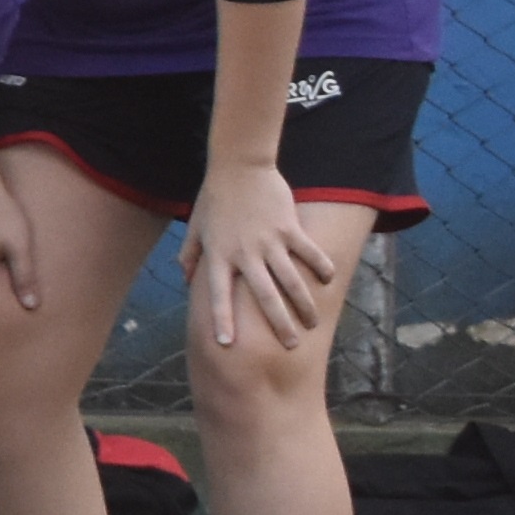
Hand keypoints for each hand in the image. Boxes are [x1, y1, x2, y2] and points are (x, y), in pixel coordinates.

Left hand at [181, 160, 348, 356]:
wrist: (239, 167)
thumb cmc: (214, 198)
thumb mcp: (196, 227)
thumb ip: (191, 254)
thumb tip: (186, 278)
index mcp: (219, 256)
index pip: (218, 295)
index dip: (222, 319)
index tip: (226, 344)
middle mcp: (244, 254)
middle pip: (264, 297)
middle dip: (278, 325)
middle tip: (290, 347)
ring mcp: (269, 242)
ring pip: (291, 282)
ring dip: (304, 305)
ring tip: (312, 323)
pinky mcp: (289, 228)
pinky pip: (310, 253)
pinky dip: (321, 268)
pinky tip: (329, 281)